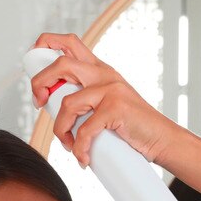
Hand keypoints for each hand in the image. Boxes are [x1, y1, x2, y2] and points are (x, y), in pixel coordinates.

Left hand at [29, 32, 184, 166]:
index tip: (38, 80)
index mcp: (99, 69)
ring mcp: (111, 89)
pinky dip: (79, 148)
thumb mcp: (105, 104)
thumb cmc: (131, 126)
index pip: (68, 43)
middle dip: (40, 83)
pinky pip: (85, 130)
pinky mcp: (116, 108)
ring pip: (68, 103)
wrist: (162, 138)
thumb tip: (52, 107)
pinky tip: (83, 158)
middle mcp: (104, 74)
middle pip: (61, 64)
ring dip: (60, 129)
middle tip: (40, 105)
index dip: (44, 49)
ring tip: (69, 145)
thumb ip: (84, 99)